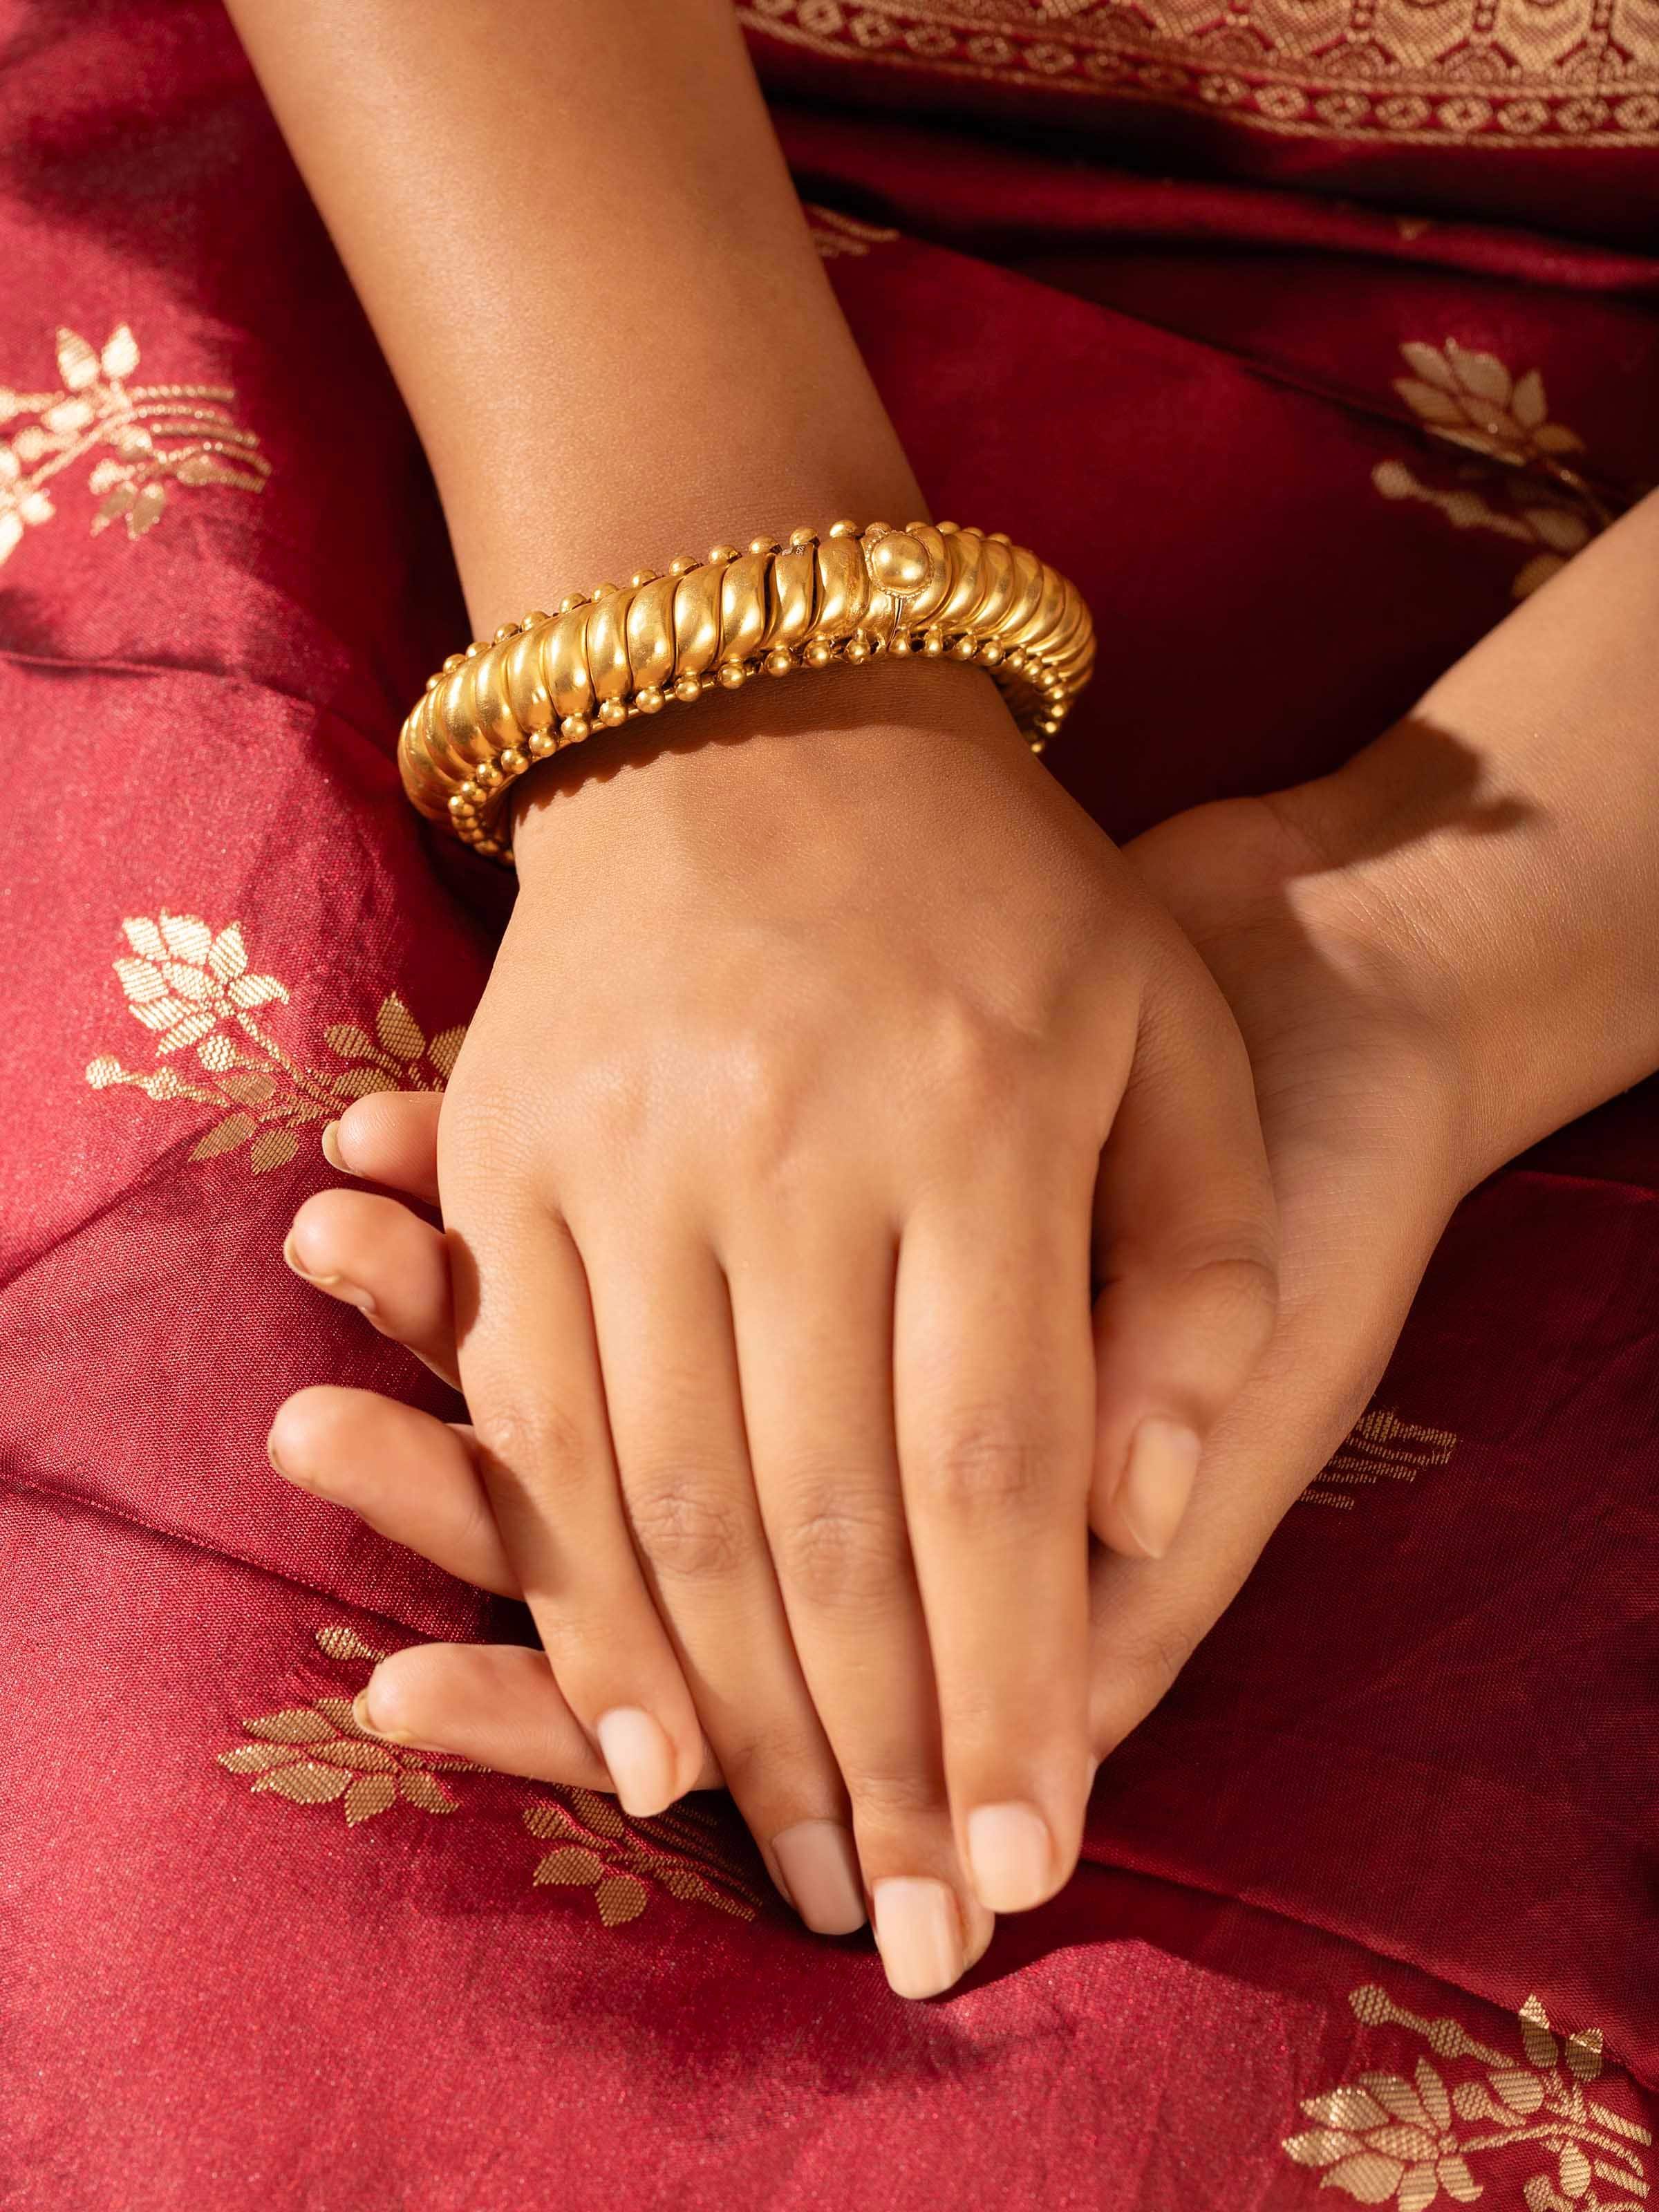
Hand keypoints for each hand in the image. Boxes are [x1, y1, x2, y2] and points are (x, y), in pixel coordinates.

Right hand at [272, 657, 1276, 1994]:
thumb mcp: (1167, 1034)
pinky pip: (530, 1419)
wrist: (745, 714)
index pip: (992, 1471)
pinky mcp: (509, 1157)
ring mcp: (623, 1153)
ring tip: (784, 1861)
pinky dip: (570, 1592)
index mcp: (976, 1119)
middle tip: (901, 1922)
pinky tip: (624, 1732)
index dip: (1008, 1687)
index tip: (1022, 1861)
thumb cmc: (997, 892)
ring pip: (667, 1498)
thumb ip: (1200, 1270)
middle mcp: (786, 1149)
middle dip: (873, 1752)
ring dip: (729, 1712)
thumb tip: (1140, 1504)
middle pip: (824, 1520)